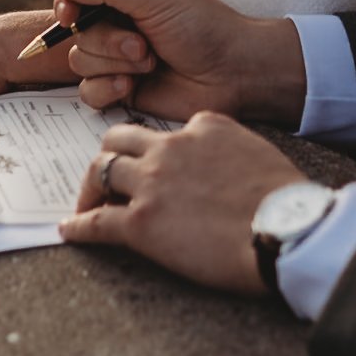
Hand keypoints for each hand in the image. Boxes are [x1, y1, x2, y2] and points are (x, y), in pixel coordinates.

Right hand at [53, 0, 305, 127]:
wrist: (234, 74)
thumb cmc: (205, 27)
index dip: (69, 2)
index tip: (70, 13)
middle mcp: (119, 21)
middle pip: (77, 29)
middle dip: (106, 41)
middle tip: (141, 46)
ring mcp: (118, 57)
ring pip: (80, 60)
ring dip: (112, 64)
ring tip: (149, 63)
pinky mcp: (122, 88)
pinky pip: (88, 91)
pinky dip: (107, 89)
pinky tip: (132, 87)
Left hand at [60, 113, 306, 293]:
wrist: (285, 230)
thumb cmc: (285, 200)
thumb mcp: (257, 153)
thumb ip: (230, 149)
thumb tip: (222, 166)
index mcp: (203, 126)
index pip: (165, 129)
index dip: (155, 147)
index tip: (153, 162)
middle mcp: (171, 147)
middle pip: (120, 139)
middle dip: (110, 155)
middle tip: (107, 175)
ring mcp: (153, 183)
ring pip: (102, 170)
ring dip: (90, 187)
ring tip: (86, 202)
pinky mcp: (141, 223)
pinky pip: (97, 220)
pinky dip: (79, 225)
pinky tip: (70, 230)